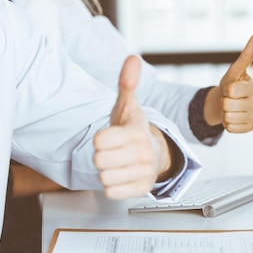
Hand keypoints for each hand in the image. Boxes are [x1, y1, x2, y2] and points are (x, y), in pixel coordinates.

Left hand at [94, 55, 170, 198]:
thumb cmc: (133, 129)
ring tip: (117, 163)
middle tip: (113, 150)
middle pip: (99, 160)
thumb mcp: (127, 106)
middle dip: (102, 156)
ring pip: (103, 177)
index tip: (109, 136)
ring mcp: (144, 173)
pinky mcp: (141, 190)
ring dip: (106, 171)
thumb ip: (127, 83)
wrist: (154, 154)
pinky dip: (112, 186)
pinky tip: (121, 175)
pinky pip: (111, 193)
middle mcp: (143, 154)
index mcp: (137, 133)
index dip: (99, 139)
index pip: (99, 142)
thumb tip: (132, 59)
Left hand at [204, 35, 252, 132]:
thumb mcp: (234, 71)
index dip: (225, 90)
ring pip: (228, 118)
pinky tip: (232, 117)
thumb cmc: (231, 84)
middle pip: (228, 105)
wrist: (227, 102)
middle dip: (223, 102)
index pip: (231, 91)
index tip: (230, 88)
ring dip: (224, 113)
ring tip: (229, 108)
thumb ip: (245, 56)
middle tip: (228, 99)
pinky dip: (227, 124)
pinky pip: (230, 128)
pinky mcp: (250, 128)